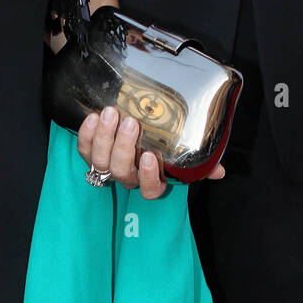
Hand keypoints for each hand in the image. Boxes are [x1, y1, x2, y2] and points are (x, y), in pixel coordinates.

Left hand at [77, 106, 224, 197]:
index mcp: (151, 180)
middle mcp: (128, 176)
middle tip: (130, 122)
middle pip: (121, 171)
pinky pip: (83, 149)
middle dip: (123, 147)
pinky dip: (86, 134)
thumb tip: (219, 170)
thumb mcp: (183, 154)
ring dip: (104, 136)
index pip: (149, 189)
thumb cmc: (164, 143)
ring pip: (99, 160)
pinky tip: (93, 117)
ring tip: (111, 113)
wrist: (137, 124)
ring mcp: (107, 165)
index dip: (147, 176)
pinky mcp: (90, 152)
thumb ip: (200, 163)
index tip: (150, 156)